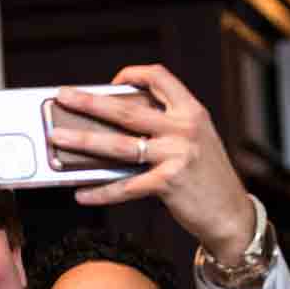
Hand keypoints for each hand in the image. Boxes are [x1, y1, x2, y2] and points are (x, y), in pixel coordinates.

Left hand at [48, 65, 256, 261]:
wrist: (230, 213)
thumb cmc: (206, 177)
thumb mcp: (195, 141)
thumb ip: (165, 128)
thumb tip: (115, 127)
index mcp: (191, 111)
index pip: (159, 78)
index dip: (132, 74)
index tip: (110, 82)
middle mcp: (184, 128)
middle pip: (127, 110)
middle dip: (90, 102)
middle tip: (64, 97)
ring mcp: (177, 155)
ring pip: (119, 145)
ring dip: (84, 141)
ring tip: (59, 139)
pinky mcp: (168, 183)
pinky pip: (125, 186)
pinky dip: (101, 191)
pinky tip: (82, 194)